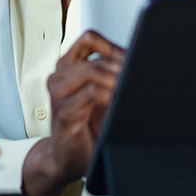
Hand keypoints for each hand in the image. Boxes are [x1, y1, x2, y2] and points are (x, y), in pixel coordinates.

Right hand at [22, 30, 124, 195]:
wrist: (67, 158)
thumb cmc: (85, 126)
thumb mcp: (99, 94)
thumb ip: (110, 75)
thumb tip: (138, 60)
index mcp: (68, 66)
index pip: (89, 38)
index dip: (113, 46)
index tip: (131, 59)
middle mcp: (59, 76)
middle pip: (96, 59)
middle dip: (121, 69)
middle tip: (137, 79)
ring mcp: (58, 93)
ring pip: (93, 72)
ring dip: (117, 81)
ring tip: (128, 91)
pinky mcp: (63, 111)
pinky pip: (91, 93)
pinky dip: (110, 95)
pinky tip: (117, 102)